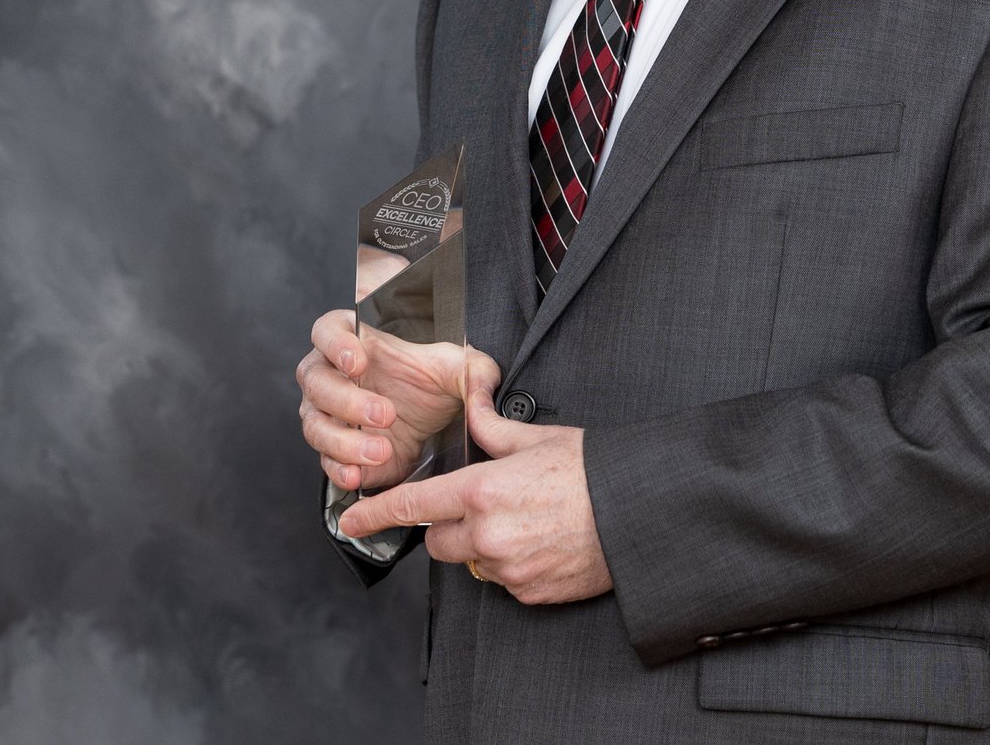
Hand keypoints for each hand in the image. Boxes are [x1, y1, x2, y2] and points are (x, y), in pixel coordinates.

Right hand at [297, 309, 498, 492]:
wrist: (434, 425)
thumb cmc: (436, 385)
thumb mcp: (463, 370)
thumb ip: (477, 373)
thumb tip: (481, 389)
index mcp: (358, 343)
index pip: (328, 329)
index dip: (335, 343)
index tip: (357, 361)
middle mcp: (334, 376)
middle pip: (315, 380)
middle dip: (346, 400)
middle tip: (384, 414)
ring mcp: (330, 415)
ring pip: (315, 424)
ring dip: (343, 440)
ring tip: (381, 451)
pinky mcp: (337, 451)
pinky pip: (324, 460)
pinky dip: (338, 469)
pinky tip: (358, 475)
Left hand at [334, 389, 612, 604]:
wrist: (639, 513)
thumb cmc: (592, 470)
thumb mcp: (537, 437)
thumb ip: (490, 426)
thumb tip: (470, 397)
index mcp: (481, 490)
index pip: (412, 505)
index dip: (374, 514)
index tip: (350, 521)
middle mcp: (486, 534)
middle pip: (437, 542)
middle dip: (448, 527)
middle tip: (482, 508)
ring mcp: (507, 569)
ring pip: (471, 562)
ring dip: (483, 547)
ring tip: (526, 523)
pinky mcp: (528, 592)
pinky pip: (503, 581)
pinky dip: (513, 566)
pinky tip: (543, 543)